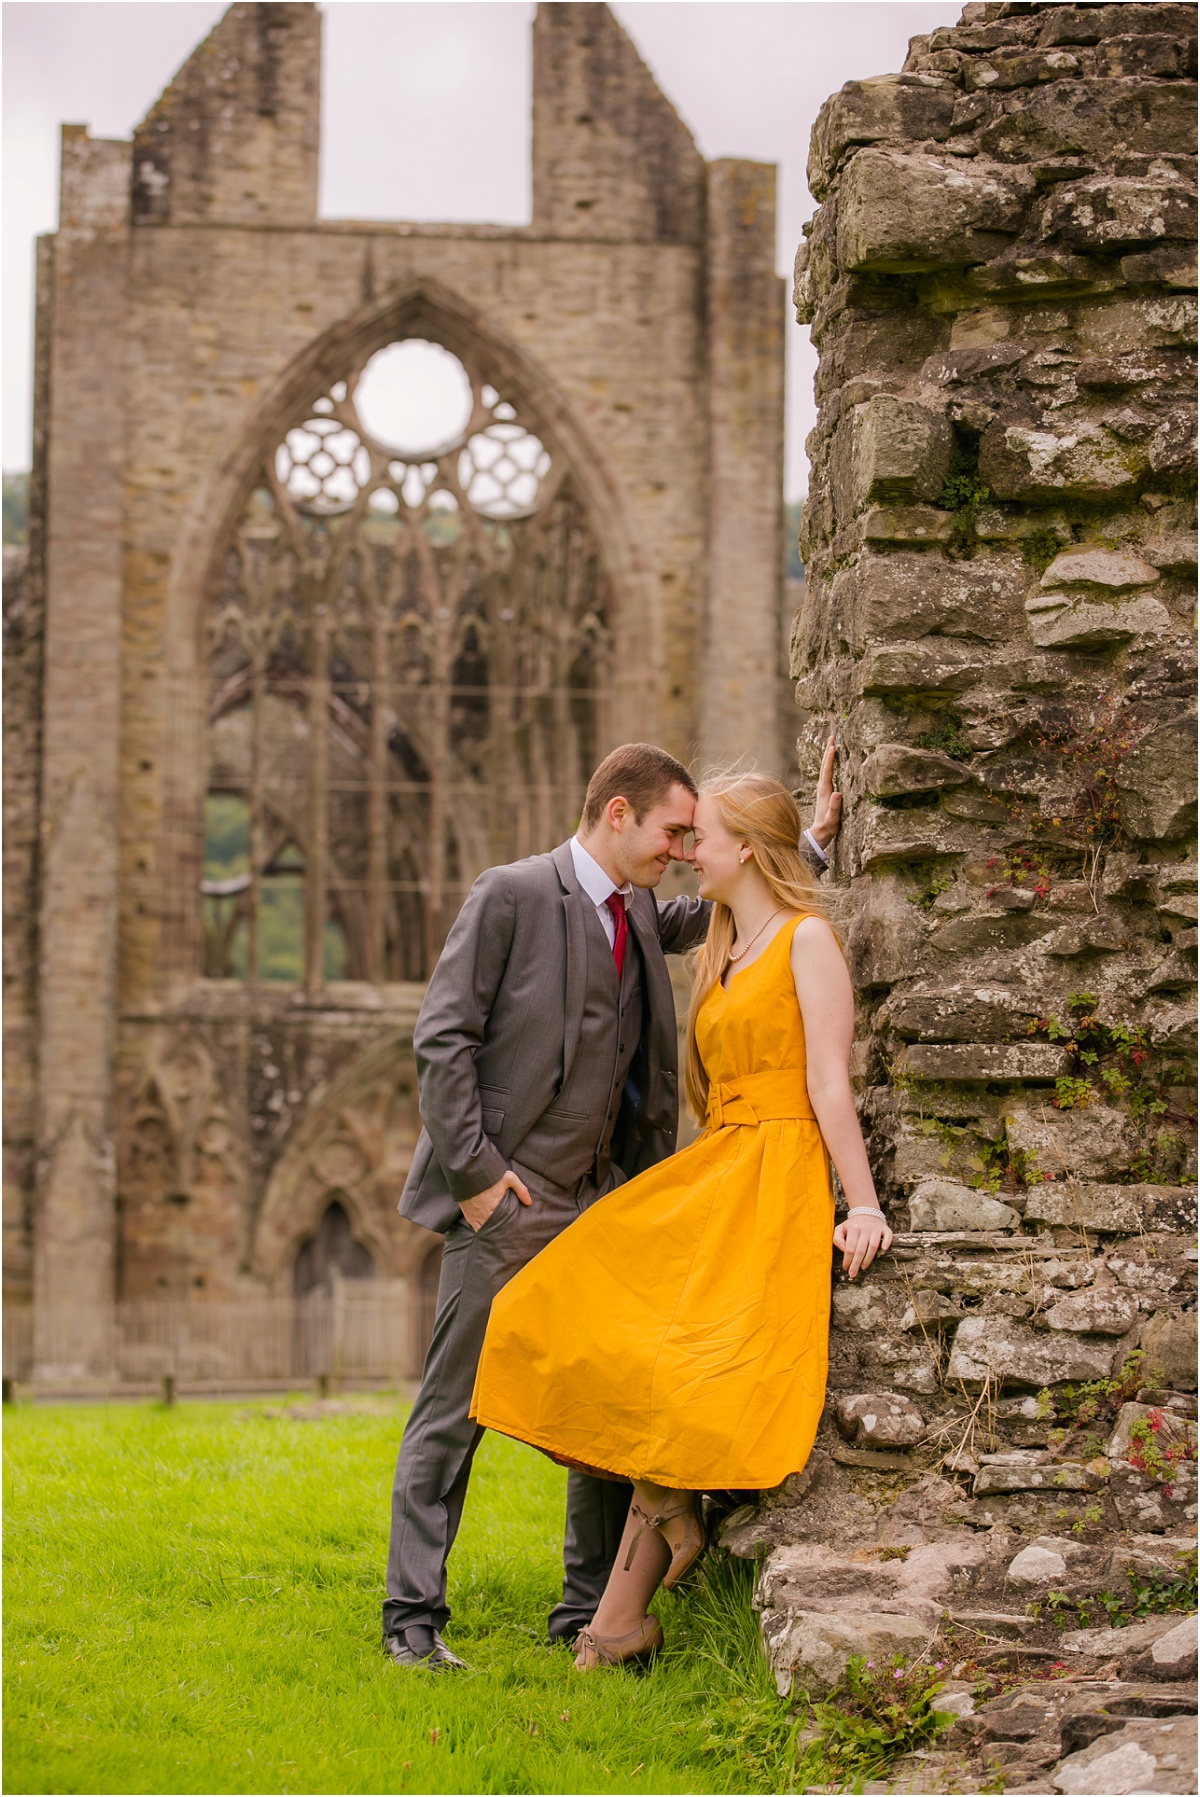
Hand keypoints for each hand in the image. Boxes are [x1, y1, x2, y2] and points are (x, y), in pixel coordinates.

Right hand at [460, 1168, 531, 1232]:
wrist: (469, 1172)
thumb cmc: (489, 1176)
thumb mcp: (508, 1178)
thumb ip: (521, 1189)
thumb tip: (529, 1202)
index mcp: (495, 1209)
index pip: (504, 1225)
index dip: (509, 1229)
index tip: (514, 1230)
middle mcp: (485, 1216)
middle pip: (495, 1230)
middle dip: (501, 1232)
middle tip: (508, 1235)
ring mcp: (475, 1218)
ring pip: (485, 1231)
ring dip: (491, 1232)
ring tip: (498, 1235)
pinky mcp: (469, 1216)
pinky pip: (476, 1228)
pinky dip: (481, 1230)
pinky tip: (487, 1231)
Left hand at [809, 734, 841, 851]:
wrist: (820, 833)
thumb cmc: (828, 826)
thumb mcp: (833, 818)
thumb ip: (835, 807)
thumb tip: (837, 794)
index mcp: (825, 791)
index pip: (827, 771)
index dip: (830, 758)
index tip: (833, 746)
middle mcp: (823, 787)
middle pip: (825, 765)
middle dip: (828, 751)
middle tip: (832, 736)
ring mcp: (823, 789)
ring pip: (826, 768)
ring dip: (829, 755)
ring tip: (833, 743)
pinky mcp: (826, 791)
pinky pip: (828, 773)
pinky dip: (830, 763)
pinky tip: (833, 760)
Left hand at [833, 1210, 892, 1278]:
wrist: (866, 1212)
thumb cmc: (852, 1225)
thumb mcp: (841, 1228)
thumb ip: (838, 1239)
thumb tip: (844, 1250)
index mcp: (853, 1228)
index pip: (850, 1248)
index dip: (847, 1259)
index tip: (846, 1268)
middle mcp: (865, 1228)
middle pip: (861, 1249)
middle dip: (856, 1263)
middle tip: (853, 1274)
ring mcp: (875, 1228)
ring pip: (873, 1245)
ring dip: (869, 1258)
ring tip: (863, 1267)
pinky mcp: (885, 1228)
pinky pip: (888, 1235)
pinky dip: (887, 1242)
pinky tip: (884, 1250)